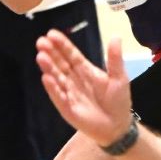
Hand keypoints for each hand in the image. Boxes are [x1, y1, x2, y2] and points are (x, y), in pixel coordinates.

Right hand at [36, 31, 132, 146]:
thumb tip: (116, 36)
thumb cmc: (118, 101)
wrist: (118, 126)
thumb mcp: (119, 77)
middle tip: (41, 41)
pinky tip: (46, 78)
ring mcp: (69, 94)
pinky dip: (53, 88)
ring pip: (57, 78)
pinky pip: (59, 97)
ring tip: (41, 56)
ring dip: (49, 67)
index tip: (51, 33)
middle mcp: (74, 80)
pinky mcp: (67, 108)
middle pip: (60, 64)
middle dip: (51, 53)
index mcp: (85, 71)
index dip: (62, 45)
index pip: (71, 55)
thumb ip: (114, 59)